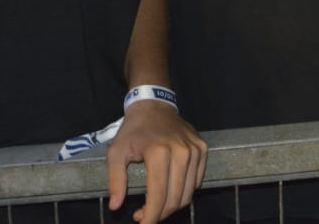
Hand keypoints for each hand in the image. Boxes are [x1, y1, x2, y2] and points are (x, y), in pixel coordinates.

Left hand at [106, 101, 207, 223]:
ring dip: (172, 207)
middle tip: (144, 216)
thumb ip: (115, 180)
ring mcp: (195, 150)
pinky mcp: (202, 149)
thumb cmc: (133, 130)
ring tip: (155, 206)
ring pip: (188, 194)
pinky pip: (196, 182)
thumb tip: (116, 206)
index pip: (159, 195)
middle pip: (175, 199)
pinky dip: (184, 193)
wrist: (154, 106)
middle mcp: (182, 152)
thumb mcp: (116, 151)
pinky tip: (169, 191)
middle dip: (159, 215)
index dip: (150, 217)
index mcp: (159, 152)